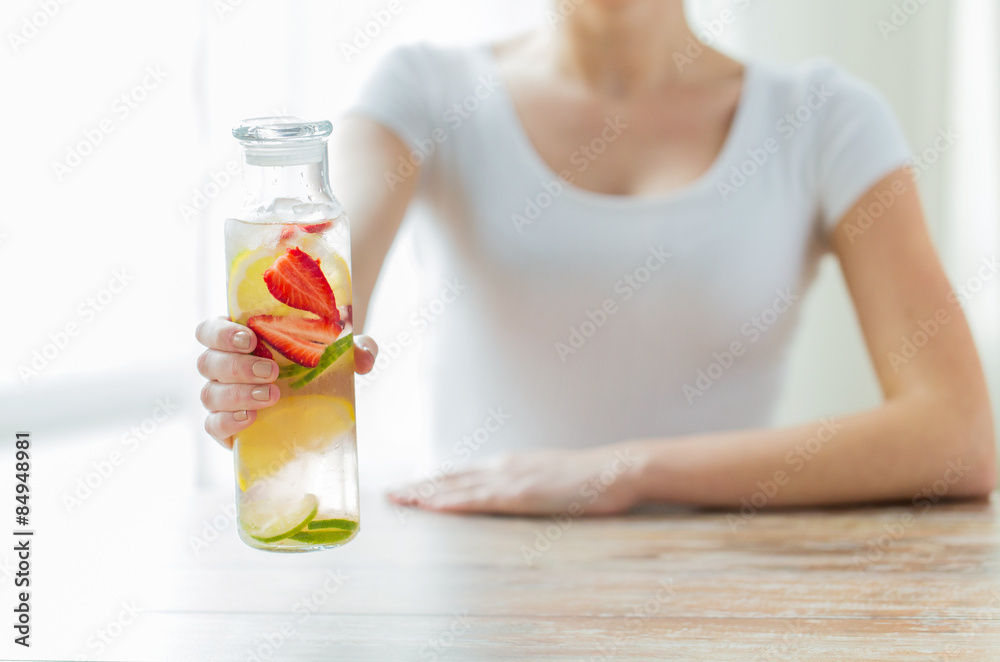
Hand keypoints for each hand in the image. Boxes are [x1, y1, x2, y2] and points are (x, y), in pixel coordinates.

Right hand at [195, 316, 377, 448]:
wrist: (316, 396)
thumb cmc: (315, 361)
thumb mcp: (337, 350)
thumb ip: (355, 347)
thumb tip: (364, 359)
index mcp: (237, 338)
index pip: (209, 330)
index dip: (221, 333)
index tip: (250, 339)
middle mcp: (223, 366)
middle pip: (207, 362)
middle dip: (237, 366)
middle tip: (272, 373)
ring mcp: (222, 397)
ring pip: (209, 394)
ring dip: (237, 394)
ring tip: (271, 396)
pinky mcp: (227, 426)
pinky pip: (213, 425)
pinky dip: (227, 422)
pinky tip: (251, 419)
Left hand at [387, 446, 644, 515]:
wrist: (615, 469)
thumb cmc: (590, 479)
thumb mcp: (551, 479)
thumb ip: (528, 484)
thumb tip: (514, 494)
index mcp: (510, 464)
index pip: (462, 473)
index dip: (433, 480)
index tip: (409, 486)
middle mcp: (503, 466)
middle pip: (451, 477)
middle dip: (419, 486)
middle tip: (389, 493)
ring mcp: (510, 479)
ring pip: (456, 486)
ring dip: (424, 493)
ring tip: (397, 499)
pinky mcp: (520, 494)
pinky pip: (477, 500)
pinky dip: (450, 502)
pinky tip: (431, 506)